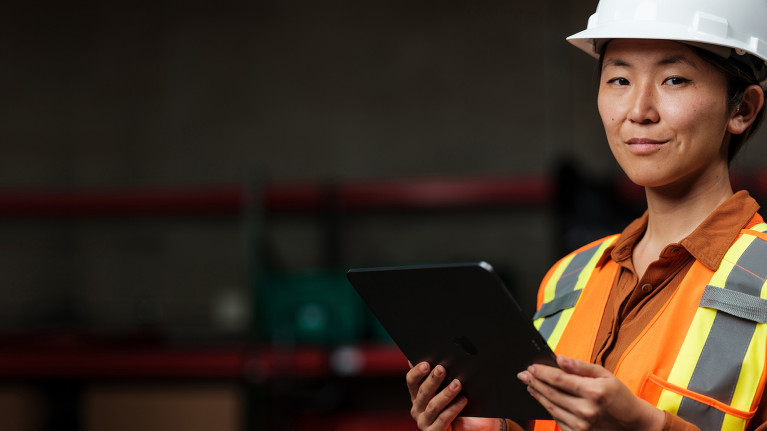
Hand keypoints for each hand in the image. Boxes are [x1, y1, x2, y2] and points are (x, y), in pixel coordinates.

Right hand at [406, 362, 506, 430]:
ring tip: (457, 384)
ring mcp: (425, 422)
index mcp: (418, 395)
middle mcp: (418, 409)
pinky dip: (453, 408)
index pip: (411, 381)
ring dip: (445, 394)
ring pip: (432, 406)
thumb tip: (439, 354)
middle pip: (422, 392)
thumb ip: (444, 376)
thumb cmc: (464, 407)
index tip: (426, 363)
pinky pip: (443, 420)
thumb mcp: (453, 389)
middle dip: (432, 380)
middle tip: (442, 368)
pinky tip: (463, 400)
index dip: (417, 372)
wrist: (475, 429)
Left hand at [517, 356, 664, 430]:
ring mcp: (582, 425)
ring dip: (538, 395)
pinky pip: (557, 420)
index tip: (531, 368)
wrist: (634, 425)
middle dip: (534, 382)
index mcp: (594, 392)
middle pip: (551, 394)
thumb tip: (559, 359)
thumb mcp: (605, 375)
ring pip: (551, 408)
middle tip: (523, 375)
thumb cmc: (620, 398)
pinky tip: (543, 400)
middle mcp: (586, 410)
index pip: (559, 379)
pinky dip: (548, 409)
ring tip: (530, 386)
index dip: (541, 373)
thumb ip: (580, 367)